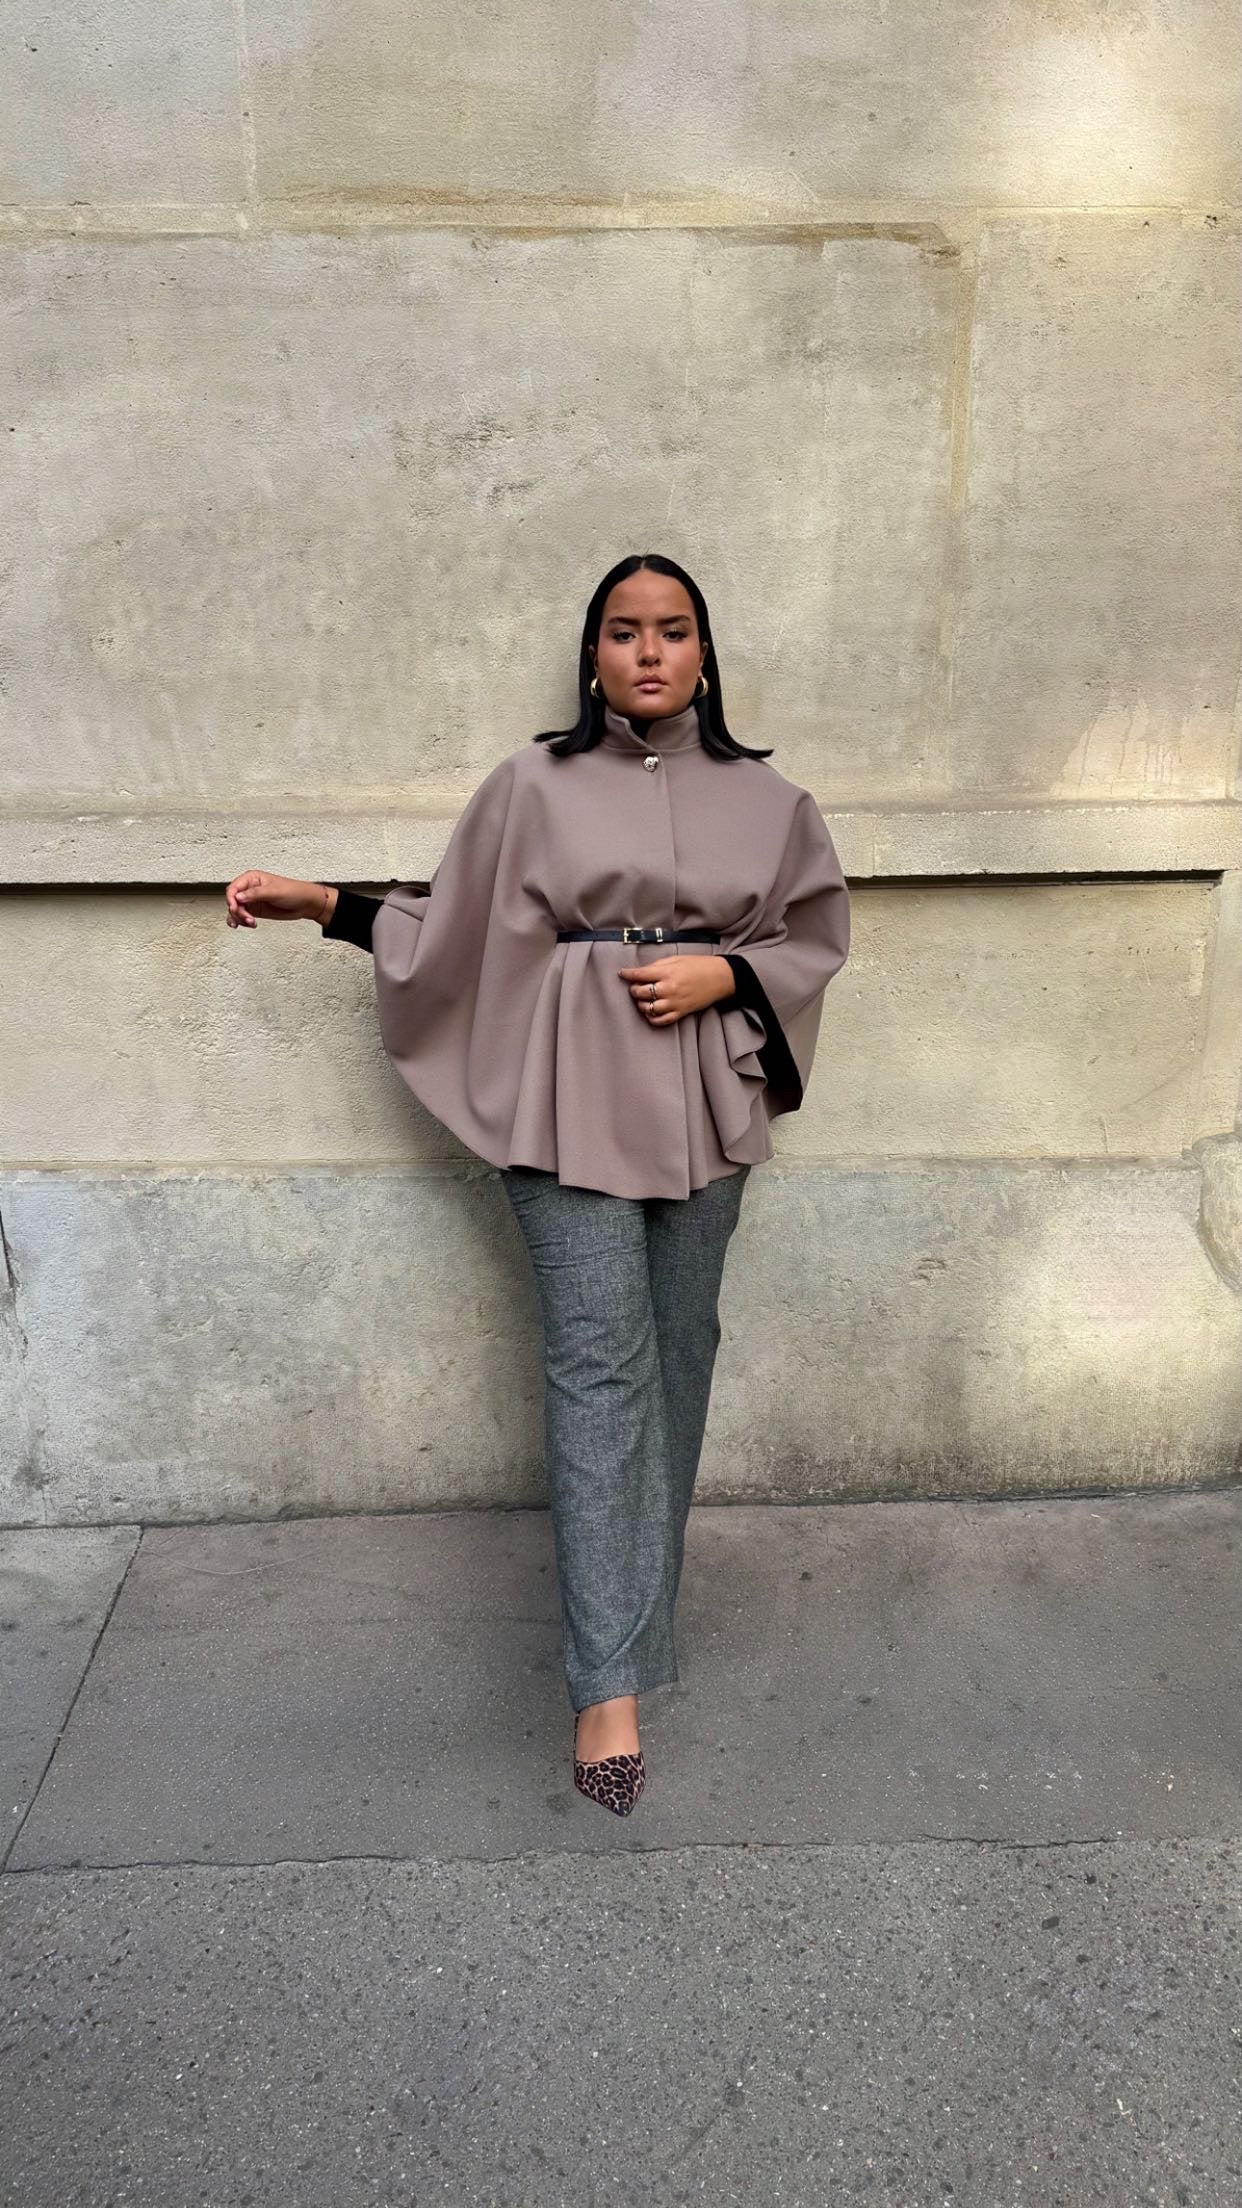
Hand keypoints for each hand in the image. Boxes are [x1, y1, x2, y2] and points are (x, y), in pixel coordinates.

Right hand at [224, 872, 333, 927]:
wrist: (305, 904)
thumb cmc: (294, 891)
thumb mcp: (274, 891)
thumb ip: (255, 894)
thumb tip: (238, 896)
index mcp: (252, 878)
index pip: (233, 888)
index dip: (231, 898)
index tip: (235, 908)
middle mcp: (250, 889)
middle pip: (233, 900)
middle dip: (237, 911)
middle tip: (248, 918)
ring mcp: (252, 900)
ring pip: (236, 910)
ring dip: (240, 918)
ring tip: (251, 923)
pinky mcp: (256, 910)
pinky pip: (242, 916)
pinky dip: (241, 921)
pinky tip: (247, 924)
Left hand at [617, 953, 735, 1026]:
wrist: (720, 978)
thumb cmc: (699, 965)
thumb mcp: (676, 959)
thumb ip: (658, 965)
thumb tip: (641, 971)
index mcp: (667, 972)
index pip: (640, 974)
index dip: (627, 974)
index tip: (622, 974)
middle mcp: (669, 989)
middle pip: (640, 993)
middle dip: (634, 989)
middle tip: (635, 986)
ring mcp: (674, 1003)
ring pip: (647, 1009)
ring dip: (641, 1005)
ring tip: (642, 1000)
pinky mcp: (681, 1013)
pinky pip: (660, 1021)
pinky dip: (652, 1018)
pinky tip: (650, 1012)